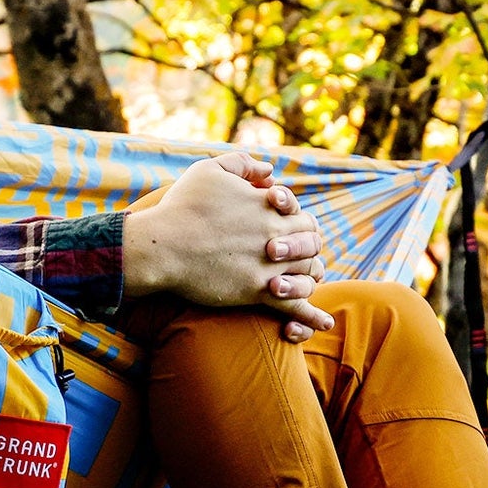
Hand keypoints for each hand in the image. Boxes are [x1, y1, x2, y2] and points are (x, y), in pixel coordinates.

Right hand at [122, 152, 333, 340]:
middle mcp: (276, 235)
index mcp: (269, 207)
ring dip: (309, 276)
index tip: (281, 230)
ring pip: (308, 273)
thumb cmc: (182, 207)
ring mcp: (270, 265)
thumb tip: (270, 171)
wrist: (162, 246)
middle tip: (292, 255)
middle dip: (306, 248)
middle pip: (312, 244)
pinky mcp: (257, 292)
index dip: (297, 222)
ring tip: (305, 282)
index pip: (303, 216)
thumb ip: (243, 164)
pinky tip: (326, 322)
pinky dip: (312, 315)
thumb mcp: (210, 169)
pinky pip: (294, 306)